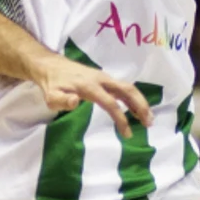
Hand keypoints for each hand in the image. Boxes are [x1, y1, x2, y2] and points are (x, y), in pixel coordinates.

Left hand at [28, 53, 152, 138]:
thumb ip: (61, 101)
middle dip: (140, 105)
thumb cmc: (52, 84)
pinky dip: (133, 98)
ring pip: (128, 87)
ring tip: (148, 118)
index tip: (127, 133)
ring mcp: (104, 77)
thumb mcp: (50, 96)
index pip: (110, 103)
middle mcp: (101, 79)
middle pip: (127, 89)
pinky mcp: (104, 78)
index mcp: (89, 86)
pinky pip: (123, 87)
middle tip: (149, 122)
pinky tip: (137, 110)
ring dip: (140, 101)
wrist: (50, 66)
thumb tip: (75, 101)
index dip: (120, 119)